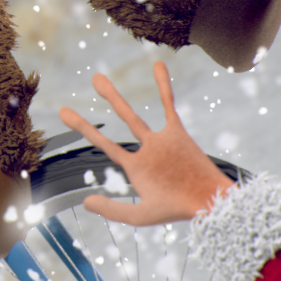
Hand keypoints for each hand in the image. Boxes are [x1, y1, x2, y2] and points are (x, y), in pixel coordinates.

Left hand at [52, 61, 233, 226]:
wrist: (209, 201)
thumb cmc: (177, 211)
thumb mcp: (140, 216)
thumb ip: (112, 210)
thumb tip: (85, 201)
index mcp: (137, 167)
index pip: (107, 145)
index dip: (88, 130)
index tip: (71, 118)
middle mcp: (146, 150)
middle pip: (119, 122)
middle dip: (101, 107)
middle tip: (87, 84)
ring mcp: (160, 141)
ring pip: (132, 115)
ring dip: (114, 97)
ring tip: (96, 78)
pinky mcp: (177, 133)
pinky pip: (168, 104)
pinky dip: (163, 85)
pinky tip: (157, 65)